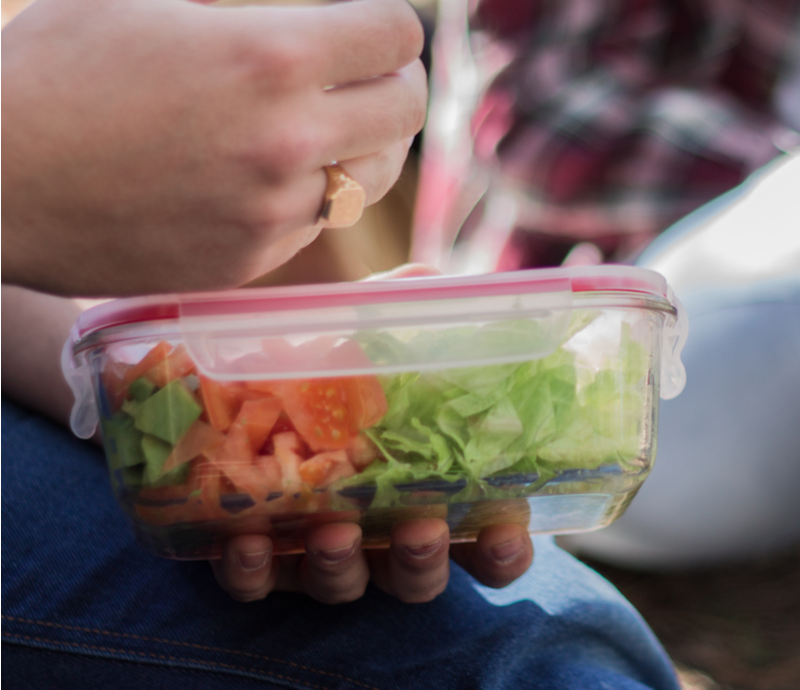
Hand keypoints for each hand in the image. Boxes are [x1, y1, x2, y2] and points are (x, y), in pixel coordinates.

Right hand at [1, 0, 426, 296]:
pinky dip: (316, 185)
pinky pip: (321, 217)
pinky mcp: (254, 258)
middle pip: (407, 106)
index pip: (397, 34)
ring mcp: (274, 208)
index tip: (370, 6)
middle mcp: (290, 140)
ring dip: (368, 133)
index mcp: (270, 59)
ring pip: (375, 170)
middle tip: (366, 60)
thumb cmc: (52, 70)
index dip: (392, 12)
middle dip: (397, 72)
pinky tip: (273, 162)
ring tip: (329, 110)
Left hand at [211, 262, 536, 603]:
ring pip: (344, 586)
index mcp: (431, 494)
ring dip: (343, 567)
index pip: (486, 544)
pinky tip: (247, 541)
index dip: (503, 551)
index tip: (504, 533)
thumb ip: (409, 314)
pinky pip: (258, 585)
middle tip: (420, 529)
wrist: (228, 376)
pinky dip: (254, 572)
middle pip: (418, 576)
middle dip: (423, 561)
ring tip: (333, 531)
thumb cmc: (328, 363)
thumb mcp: (371, 334)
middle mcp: (381, 535)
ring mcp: (320, 551)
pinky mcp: (258, 559)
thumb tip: (438, 280)